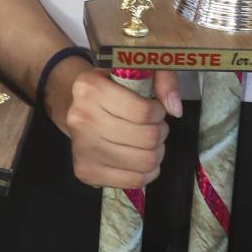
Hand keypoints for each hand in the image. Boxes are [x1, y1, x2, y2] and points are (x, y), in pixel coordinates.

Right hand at [48, 63, 182, 190]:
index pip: (143, 111)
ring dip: (156, 152)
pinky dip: (147, 172)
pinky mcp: (85, 172)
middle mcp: (80, 118)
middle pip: (147, 138)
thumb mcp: (137, 70)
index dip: (158, 112)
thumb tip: (175, 109)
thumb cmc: (111, 88)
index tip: (155, 108)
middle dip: (160, 132)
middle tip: (154, 126)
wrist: (76, 107)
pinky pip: (134, 181)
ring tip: (149, 142)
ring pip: (144, 162)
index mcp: (90, 87)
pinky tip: (142, 158)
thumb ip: (163, 79)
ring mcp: (80, 148)